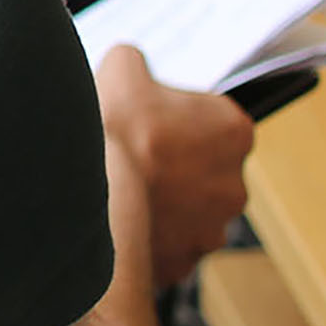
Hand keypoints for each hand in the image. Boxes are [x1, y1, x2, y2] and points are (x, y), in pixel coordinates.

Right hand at [95, 46, 253, 290]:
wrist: (89, 196)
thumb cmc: (116, 130)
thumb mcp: (122, 67)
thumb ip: (136, 62)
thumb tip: (131, 66)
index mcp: (234, 131)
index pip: (215, 119)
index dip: (178, 116)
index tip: (150, 118)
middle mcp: (235, 185)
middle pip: (203, 168)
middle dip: (173, 163)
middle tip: (131, 152)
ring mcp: (211, 229)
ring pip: (185, 210)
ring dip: (160, 201)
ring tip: (117, 187)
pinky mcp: (184, 263)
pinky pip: (164, 243)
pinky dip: (144, 233)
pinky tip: (115, 217)